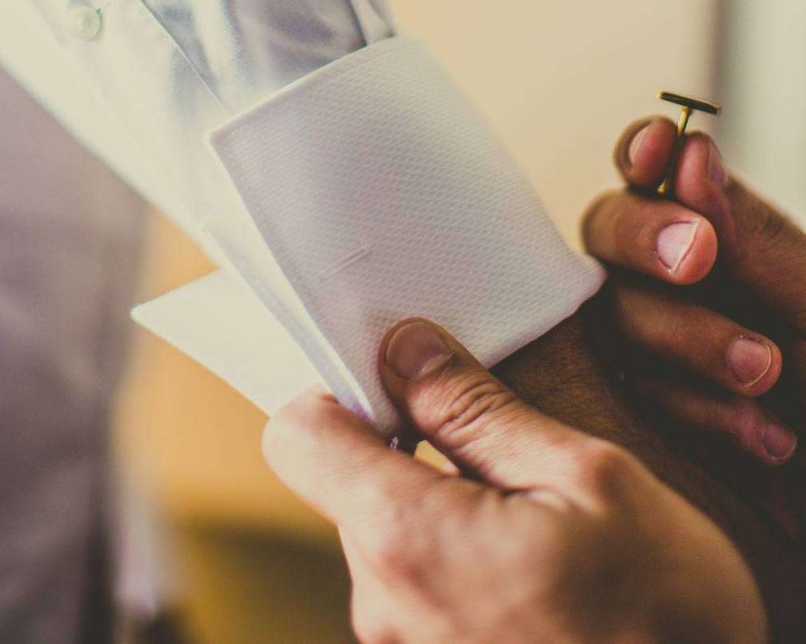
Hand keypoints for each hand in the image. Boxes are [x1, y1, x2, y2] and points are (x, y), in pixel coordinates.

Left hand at [265, 319, 765, 643]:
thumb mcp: (589, 479)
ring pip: (384, 523)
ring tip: (525, 507)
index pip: (299, 435)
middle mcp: (383, 598)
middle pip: (345, 477)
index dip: (341, 389)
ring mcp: (400, 636)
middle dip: (405, 441)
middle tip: (494, 435)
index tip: (401, 376)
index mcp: (408, 539)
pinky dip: (450, 541)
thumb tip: (406, 350)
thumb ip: (480, 410)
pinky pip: (410, 571)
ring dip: (438, 494)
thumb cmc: (664, 619)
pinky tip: (519, 550)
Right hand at [581, 118, 805, 465]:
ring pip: (613, 319)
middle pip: (608, 237)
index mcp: (739, 239)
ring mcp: (663, 352)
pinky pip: (634, 396)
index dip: (645, 155)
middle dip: (644, 239)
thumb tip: (687, 155)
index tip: (660, 149)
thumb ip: (759, 242)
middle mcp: (689, 285)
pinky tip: (764, 438)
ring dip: (681, 339)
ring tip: (766, 375)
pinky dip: (695, 411)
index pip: (660, 174)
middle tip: (699, 259)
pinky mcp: (655, 418)